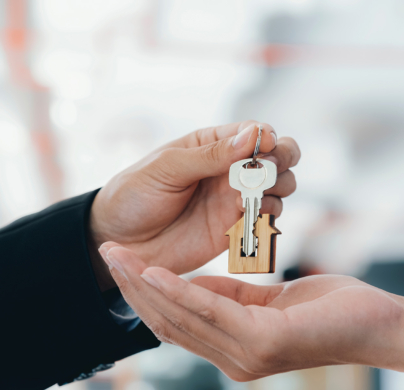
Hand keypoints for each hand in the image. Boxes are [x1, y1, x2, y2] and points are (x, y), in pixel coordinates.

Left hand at [90, 121, 299, 289]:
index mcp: (212, 145)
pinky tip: (247, 216)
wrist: (120, 241)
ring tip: (251, 198)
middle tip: (266, 173)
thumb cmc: (136, 195)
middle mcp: (230, 170)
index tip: (264, 148)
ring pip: (280, 187)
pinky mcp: (235, 227)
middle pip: (278, 157)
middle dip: (282, 160)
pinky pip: (268, 218)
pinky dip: (269, 215)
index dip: (267, 138)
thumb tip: (254, 135)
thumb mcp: (168, 167)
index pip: (254, 132)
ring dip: (277, 189)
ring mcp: (235, 199)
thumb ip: (211, 154)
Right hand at [99, 243, 403, 380]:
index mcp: (233, 346)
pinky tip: (156, 272)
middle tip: (107, 254)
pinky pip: (211, 310)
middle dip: (134, 287)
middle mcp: (232, 357)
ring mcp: (246, 355)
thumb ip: (232, 297)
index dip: (144, 294)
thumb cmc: (326, 307)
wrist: (377, 323)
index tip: (123, 263)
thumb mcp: (269, 299)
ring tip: (120, 258)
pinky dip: (180, 290)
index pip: (176, 322)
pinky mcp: (264, 343)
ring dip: (146, 286)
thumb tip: (196, 284)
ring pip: (182, 316)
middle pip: (169, 320)